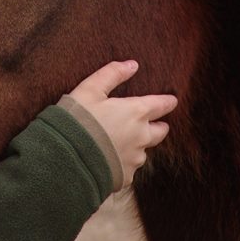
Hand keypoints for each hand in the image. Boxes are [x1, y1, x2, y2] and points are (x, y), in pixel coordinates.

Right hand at [70, 60, 176, 186]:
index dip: (167, 102)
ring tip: (122, 143)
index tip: (172, 101)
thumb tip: (132, 64)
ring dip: (137, 146)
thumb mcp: (90, 89)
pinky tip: (109, 160)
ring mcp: (134, 158)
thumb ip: (112, 74)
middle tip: (155, 123)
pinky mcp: (125, 176)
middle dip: (159, 126)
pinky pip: (129, 168)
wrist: (67, 157)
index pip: (161, 105)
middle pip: (160, 132)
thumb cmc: (78, 119)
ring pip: (143, 151)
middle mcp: (141, 137)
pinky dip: (122, 163)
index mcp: (135, 113)